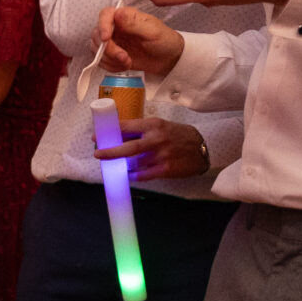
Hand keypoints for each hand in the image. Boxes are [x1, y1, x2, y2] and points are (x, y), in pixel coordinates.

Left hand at [95, 115, 209, 181]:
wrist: (204, 147)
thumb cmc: (179, 135)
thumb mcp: (162, 126)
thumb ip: (143, 131)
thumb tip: (119, 136)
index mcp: (154, 125)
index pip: (127, 126)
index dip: (111, 132)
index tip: (97, 137)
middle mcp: (156, 140)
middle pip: (128, 147)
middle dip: (110, 152)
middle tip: (98, 154)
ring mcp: (161, 156)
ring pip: (134, 163)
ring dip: (122, 165)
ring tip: (115, 165)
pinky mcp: (165, 169)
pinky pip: (143, 175)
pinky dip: (133, 175)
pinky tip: (129, 174)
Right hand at [98, 5, 184, 79]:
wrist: (168, 59)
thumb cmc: (164, 41)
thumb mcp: (152, 32)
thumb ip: (134, 24)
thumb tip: (118, 13)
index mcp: (125, 16)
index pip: (105, 15)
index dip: (102, 26)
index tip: (106, 39)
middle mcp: (115, 27)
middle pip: (98, 35)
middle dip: (108, 49)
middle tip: (124, 57)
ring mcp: (112, 41)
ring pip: (97, 49)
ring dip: (110, 59)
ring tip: (128, 62)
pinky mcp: (111, 54)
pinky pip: (101, 61)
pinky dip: (111, 66)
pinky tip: (124, 66)